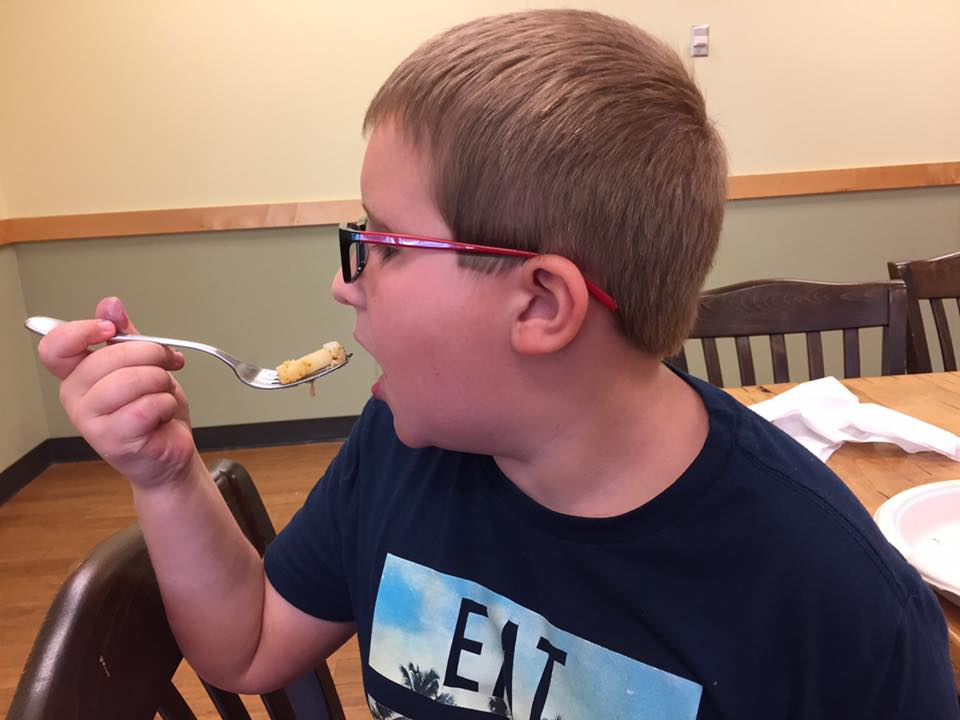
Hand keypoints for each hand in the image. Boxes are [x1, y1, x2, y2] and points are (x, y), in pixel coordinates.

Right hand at [37, 297, 196, 487]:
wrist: (169, 456)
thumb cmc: (154, 412)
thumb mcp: (142, 365)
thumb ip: (125, 336)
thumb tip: (110, 304)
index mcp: (77, 375)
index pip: (55, 346)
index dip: (81, 330)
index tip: (111, 330)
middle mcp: (75, 398)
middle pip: (109, 357)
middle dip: (152, 353)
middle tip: (168, 360)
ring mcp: (91, 422)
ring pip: (133, 379)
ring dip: (162, 382)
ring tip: (163, 393)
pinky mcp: (114, 440)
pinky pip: (148, 405)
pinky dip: (166, 404)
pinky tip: (162, 415)